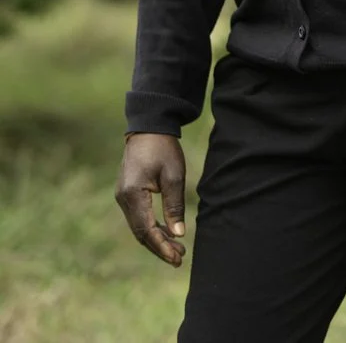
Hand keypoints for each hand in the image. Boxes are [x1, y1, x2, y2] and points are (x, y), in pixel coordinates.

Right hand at [115, 133, 186, 266]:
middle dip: (160, 247)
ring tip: (178, 248)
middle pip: (140, 232)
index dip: (162, 246)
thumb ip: (174, 206)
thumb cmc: (163, 149)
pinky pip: (138, 217)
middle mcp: (123, 198)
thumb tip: (178, 234)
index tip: (177, 258)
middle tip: (180, 258)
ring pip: (139, 226)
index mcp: (132, 194)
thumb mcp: (173, 176)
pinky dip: (151, 227)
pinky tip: (166, 232)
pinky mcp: (127, 193)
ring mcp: (123, 196)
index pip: (146, 230)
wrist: (148, 128)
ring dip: (156, 238)